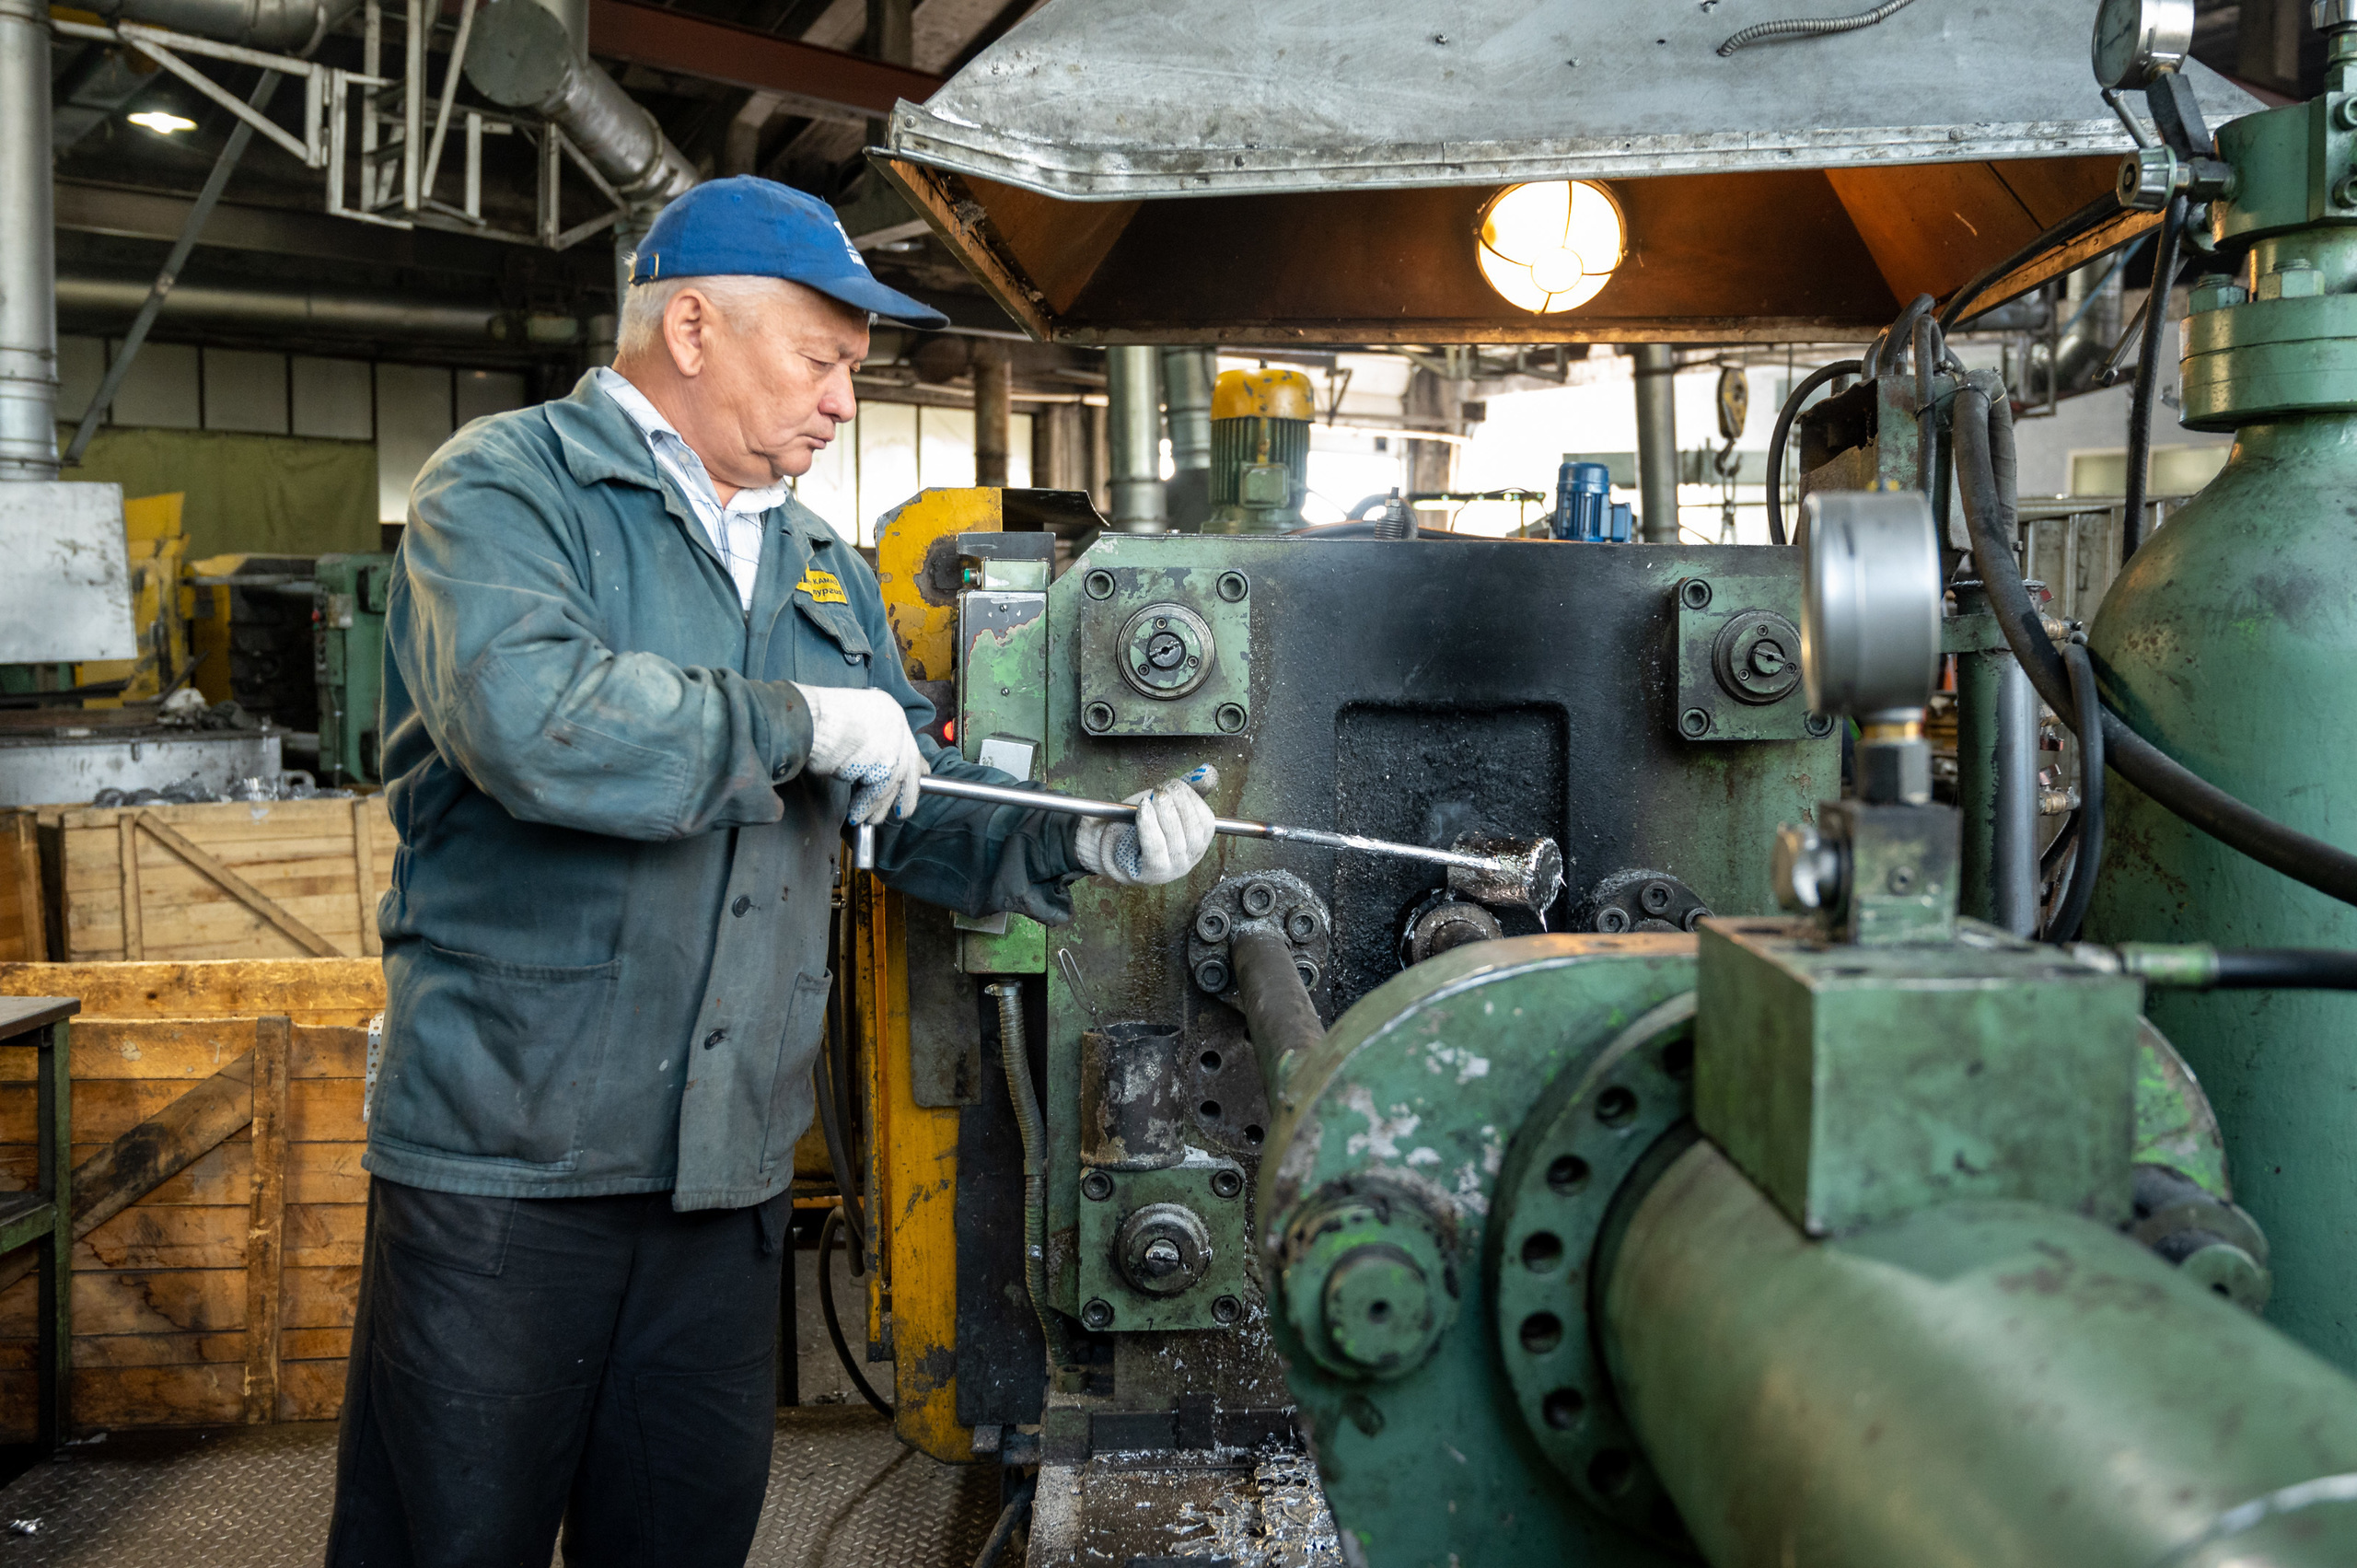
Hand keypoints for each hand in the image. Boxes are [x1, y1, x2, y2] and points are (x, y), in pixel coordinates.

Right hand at [795, 684, 926, 824]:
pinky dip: (865, 806)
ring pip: (890, 783)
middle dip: (905, 794)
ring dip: (876, 806)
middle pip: (908, 767)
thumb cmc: (817, 719)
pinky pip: (876, 791)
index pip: (908, 744)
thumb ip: (868, 739)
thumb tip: (876, 765)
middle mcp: (896, 724)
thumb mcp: (850, 721)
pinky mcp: (884, 763)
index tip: (915, 781)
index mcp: (889, 709)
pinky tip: (855, 814)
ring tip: (862, 817)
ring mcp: (893, 743)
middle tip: (900, 812)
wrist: (809, 720)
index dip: (912, 767)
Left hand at [1075, 766, 1218, 885]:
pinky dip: (1149, 825)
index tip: (1176, 784)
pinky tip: (1143, 809)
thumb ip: (1188, 789)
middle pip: (1193, 831)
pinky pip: (1155, 847)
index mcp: (1198, 842)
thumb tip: (1209, 771)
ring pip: (1175, 839)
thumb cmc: (1143, 825)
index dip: (1193, 800)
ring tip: (1152, 797)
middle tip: (1163, 789)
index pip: (1207, 822)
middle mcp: (1189, 859)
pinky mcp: (1152, 872)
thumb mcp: (1167, 804)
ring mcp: (1172, 868)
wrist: (1114, 845)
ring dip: (1164, 812)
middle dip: (1179, 804)